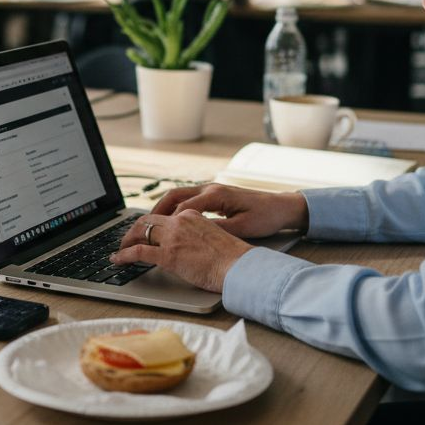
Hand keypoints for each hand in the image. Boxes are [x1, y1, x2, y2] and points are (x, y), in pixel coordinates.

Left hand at [111, 210, 252, 292]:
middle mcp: (180, 221)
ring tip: (119, 251)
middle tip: (126, 241)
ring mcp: (173, 237)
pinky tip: (118, 260)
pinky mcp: (169, 254)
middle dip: (133, 230)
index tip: (143, 232)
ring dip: (126, 242)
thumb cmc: (232, 258)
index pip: (163, 215)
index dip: (150, 224)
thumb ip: (196, 235)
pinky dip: (124, 255)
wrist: (240, 267)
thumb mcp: (213, 237)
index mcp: (192, 215)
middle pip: (147, 220)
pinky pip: (138, 251)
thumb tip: (186, 246)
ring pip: (139, 232)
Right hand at [150, 183, 307, 238]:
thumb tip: (194, 233)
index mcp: (216, 195)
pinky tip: (170, 220)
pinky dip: (174, 207)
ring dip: (163, 207)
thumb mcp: (242, 227)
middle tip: (141, 227)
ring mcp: (212, 189)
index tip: (152, 235)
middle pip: (174, 195)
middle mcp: (211, 188)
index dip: (165, 222)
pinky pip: (187, 198)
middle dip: (155, 211)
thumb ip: (217, 228)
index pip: (182, 208)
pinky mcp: (215, 194)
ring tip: (150, 223)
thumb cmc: (266, 217)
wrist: (283, 206)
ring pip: (179, 195)